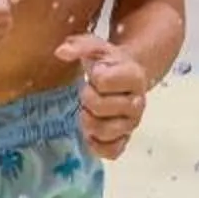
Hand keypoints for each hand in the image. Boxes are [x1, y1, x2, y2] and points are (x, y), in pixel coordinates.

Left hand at [56, 35, 149, 159]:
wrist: (125, 77)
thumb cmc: (108, 63)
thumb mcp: (96, 48)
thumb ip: (80, 46)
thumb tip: (61, 52)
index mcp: (133, 76)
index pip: (102, 81)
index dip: (92, 77)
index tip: (95, 73)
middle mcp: (138, 102)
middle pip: (100, 107)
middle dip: (87, 99)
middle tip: (88, 93)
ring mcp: (132, 124)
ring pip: (105, 131)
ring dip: (88, 121)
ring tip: (88, 110)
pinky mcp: (126, 140)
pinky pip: (111, 151)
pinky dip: (97, 145)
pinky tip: (90, 133)